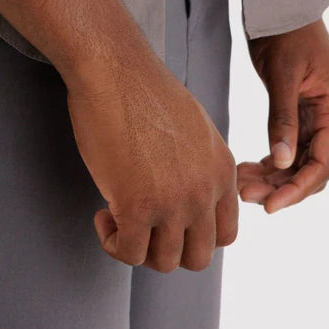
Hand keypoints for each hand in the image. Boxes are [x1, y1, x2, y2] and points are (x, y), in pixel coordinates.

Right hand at [65, 43, 238, 272]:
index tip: (168, 219)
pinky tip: (102, 215)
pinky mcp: (137, 205)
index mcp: (222, 170)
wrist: (113, 67)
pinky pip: (129, 252)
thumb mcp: (194, 127)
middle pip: (199, 257)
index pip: (226, 235)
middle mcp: (205, 191)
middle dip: (168, 248)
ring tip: (117, 215)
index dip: (194, 235)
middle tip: (143, 224)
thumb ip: (200, 165)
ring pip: (164, 261)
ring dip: (138, 246)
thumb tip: (186, 192)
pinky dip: (113, 243)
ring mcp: (173, 202)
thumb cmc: (142, 88)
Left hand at [238, 18, 328, 212]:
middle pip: (311, 167)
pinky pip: (287, 145)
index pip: (323, 163)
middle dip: (281, 186)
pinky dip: (270, 159)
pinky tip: (247, 166)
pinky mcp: (297, 109)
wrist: (278, 0)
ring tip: (241, 184)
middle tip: (246, 195)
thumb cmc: (284, 30)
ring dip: (273, 176)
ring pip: (297, 159)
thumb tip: (281, 163)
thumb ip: (282, 118)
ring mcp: (315, 113)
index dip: (299, 188)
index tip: (272, 206)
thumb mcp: (282, 73)